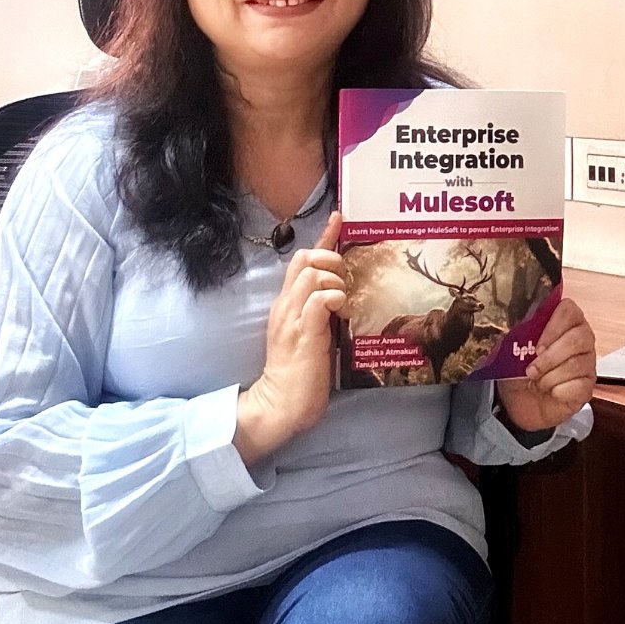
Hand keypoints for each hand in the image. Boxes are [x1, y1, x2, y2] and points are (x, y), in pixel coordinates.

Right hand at [235, 211, 346, 465]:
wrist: (279, 405)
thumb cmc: (299, 375)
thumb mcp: (311, 334)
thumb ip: (320, 313)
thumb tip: (341, 296)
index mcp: (287, 305)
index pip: (302, 261)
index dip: (323, 237)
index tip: (339, 218)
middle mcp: (286, 306)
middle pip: (306, 258)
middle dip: (330, 256)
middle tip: (345, 278)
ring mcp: (293, 318)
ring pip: (313, 274)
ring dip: (335, 279)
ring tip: (343, 301)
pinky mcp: (304, 333)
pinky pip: (320, 300)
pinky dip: (334, 297)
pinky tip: (341, 309)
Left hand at [495, 298, 595, 432]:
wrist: (523, 403)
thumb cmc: (520, 371)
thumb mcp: (513, 350)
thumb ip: (518, 334)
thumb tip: (511, 327)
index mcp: (563, 322)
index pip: (569, 310)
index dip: (553, 327)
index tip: (537, 346)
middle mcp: (581, 338)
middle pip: (578, 338)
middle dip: (550, 356)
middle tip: (532, 369)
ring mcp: (588, 362)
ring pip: (577, 364)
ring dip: (550, 376)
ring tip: (537, 382)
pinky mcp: (588, 385)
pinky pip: (579, 385)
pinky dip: (558, 391)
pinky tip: (550, 392)